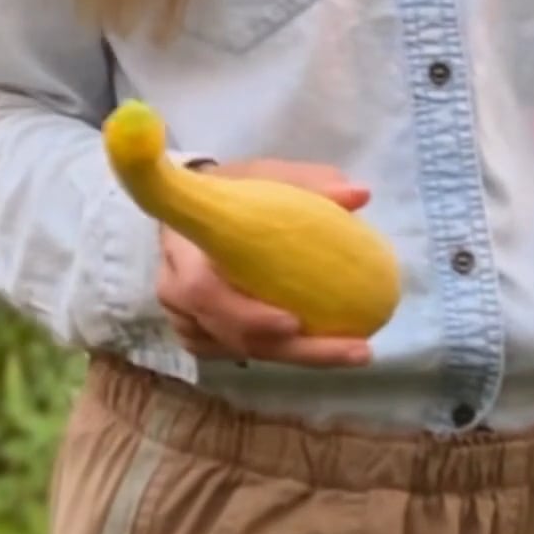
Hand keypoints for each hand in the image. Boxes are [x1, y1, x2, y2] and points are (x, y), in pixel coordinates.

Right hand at [153, 159, 377, 368]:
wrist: (198, 206)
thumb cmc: (232, 191)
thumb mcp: (268, 176)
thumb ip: (310, 183)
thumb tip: (359, 195)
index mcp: (182, 246)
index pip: (202, 291)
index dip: (244, 314)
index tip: (294, 323)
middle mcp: (174, 290)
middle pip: (229, 334)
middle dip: (294, 349)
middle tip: (354, 348)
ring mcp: (183, 318)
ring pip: (239, 351)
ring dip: (296, 357)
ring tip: (353, 351)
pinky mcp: (200, 335)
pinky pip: (240, 356)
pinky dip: (282, 355)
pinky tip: (325, 350)